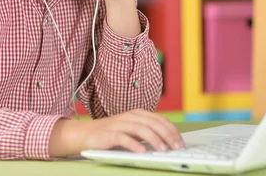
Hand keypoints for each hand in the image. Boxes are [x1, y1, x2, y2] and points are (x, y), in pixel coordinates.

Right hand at [49, 109, 184, 156]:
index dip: (172, 130)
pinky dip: (134, 144)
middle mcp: (129, 117)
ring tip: (163, 150)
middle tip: (177, 147)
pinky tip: (142, 152)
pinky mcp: (109, 134)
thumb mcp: (131, 130)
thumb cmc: (111, 134)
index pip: (160, 120)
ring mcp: (119, 124)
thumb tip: (167, 141)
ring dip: (154, 139)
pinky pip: (123, 138)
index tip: (181, 142)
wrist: (85, 134)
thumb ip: (146, 131)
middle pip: (153, 123)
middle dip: (167, 135)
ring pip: (141, 129)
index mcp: (137, 114)